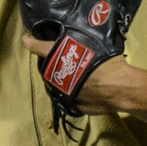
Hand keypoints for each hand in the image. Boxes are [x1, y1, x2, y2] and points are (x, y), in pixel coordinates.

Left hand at [21, 35, 141, 114]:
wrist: (120, 88)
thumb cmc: (109, 62)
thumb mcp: (96, 44)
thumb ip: (84, 43)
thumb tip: (80, 42)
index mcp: (61, 58)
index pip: (40, 48)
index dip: (31, 42)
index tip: (26, 39)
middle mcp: (59, 77)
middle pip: (49, 70)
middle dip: (53, 65)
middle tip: (64, 59)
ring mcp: (66, 93)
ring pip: (60, 85)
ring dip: (64, 80)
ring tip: (78, 75)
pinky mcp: (75, 106)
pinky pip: (73, 98)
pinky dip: (78, 93)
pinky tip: (90, 90)